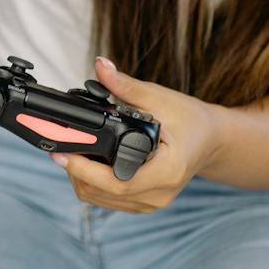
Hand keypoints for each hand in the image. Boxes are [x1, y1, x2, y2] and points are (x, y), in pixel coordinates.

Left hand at [54, 57, 223, 213]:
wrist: (210, 139)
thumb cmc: (189, 120)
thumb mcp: (160, 97)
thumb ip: (126, 85)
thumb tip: (101, 66)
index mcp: (167, 171)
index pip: (117, 182)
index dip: (84, 170)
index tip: (61, 153)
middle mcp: (159, 193)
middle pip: (103, 193)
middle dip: (76, 172)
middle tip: (58, 147)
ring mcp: (152, 202)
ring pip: (102, 200)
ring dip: (81, 179)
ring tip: (70, 153)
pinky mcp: (145, 203)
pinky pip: (109, 200)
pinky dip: (93, 184)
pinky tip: (86, 164)